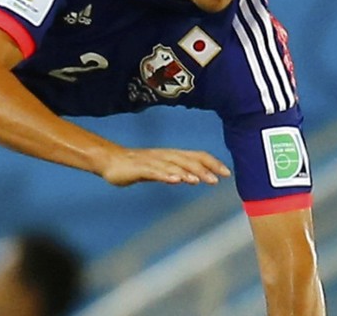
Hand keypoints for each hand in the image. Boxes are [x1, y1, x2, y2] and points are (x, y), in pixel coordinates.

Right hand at [100, 147, 230, 186]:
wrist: (110, 160)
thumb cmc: (136, 166)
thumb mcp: (160, 169)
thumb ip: (176, 172)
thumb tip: (194, 177)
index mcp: (170, 155)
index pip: (195, 156)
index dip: (211, 162)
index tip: (226, 173)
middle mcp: (163, 156)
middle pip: (186, 160)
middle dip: (202, 169)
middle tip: (217, 180)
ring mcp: (151, 161)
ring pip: (171, 165)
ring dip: (185, 172)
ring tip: (198, 180)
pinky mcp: (139, 168)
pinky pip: (153, 171)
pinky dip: (165, 175)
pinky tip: (174, 180)